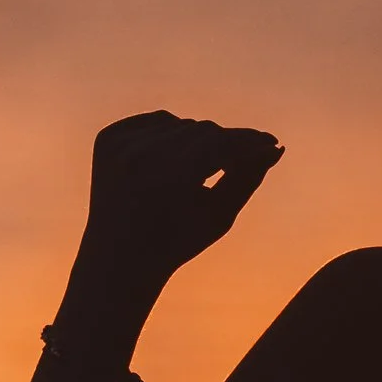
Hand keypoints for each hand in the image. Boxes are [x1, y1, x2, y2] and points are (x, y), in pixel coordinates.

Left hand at [83, 111, 282, 284]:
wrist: (117, 259)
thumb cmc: (177, 243)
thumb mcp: (220, 216)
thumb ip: (248, 178)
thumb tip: (274, 148)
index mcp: (168, 179)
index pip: (221, 143)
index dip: (249, 141)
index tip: (271, 142)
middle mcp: (140, 155)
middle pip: (203, 131)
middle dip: (225, 144)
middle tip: (241, 161)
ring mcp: (119, 144)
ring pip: (180, 124)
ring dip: (197, 142)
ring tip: (196, 174)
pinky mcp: (107, 138)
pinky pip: (154, 122)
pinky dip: (169, 135)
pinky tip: (169, 164)